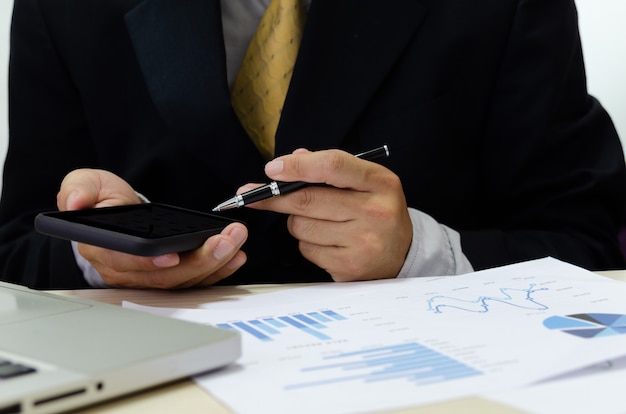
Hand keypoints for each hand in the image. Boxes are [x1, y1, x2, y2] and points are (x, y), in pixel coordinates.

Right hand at [57, 169, 247, 287]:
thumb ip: (79, 189)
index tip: (173, 254)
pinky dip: (218, 270)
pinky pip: (195, 279)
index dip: (148, 262)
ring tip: (236, 242)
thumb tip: (76, 202)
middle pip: (164, 276)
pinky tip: (235, 256)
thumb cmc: (102, 200)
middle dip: (199, 260)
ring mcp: (149, 277)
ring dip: (215, 262)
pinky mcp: (170, 275)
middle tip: (225, 241)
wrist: (116, 212)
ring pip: (184, 279)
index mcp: (102, 249)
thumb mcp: (87, 185)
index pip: (125, 261)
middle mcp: (126, 270)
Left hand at [239, 149, 412, 281]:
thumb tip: (292, 158)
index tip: (272, 168)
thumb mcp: (367, 181)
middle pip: (308, 200)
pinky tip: (327, 241)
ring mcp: (363, 243)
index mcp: (380, 182)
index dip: (297, 166)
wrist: (403, 252)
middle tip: (253, 194)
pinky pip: (307, 250)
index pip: (333, 166)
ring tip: (318, 221)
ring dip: (297, 222)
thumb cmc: (377, 210)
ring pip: (301, 227)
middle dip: (275, 197)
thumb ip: (332, 167)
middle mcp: (375, 212)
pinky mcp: (349, 267)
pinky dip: (307, 243)